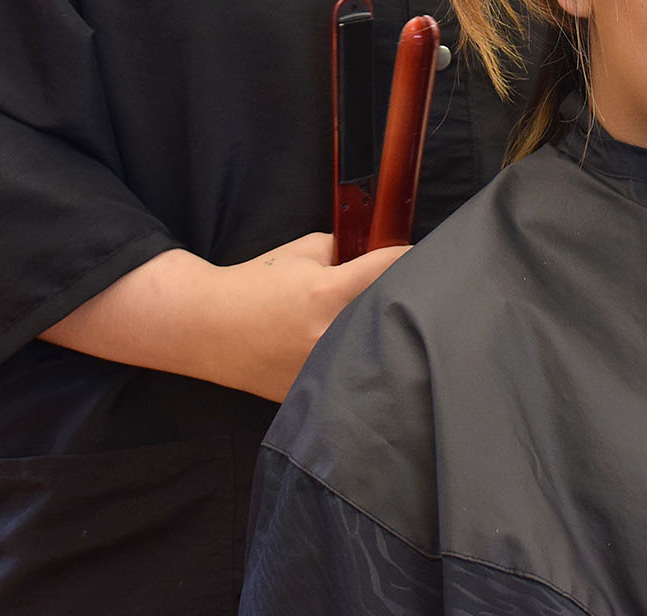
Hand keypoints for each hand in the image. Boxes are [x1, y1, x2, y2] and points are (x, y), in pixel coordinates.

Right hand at [38, 234, 407, 402]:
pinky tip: (373, 362)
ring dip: (394, 340)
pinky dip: (364, 368)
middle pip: (394, 317)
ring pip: (378, 354)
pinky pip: (352, 379)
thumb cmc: (256, 282)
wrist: (206, 327)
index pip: (392, 271)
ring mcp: (321, 371)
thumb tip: (384, 254)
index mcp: (327, 294)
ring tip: (406, 331)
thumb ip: (346, 252)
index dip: (418, 260)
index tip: (440, 258)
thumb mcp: (304, 251)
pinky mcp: (311, 396)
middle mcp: (329, 336)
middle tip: (432, 295)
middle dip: (413, 304)